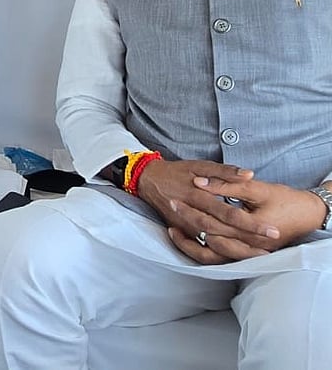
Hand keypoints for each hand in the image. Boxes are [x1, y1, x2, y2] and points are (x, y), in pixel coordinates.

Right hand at [135, 158, 279, 263]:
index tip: (272, 229)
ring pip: (213, 245)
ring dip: (237, 251)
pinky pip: (201, 248)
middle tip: (272, 248)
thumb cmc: (176, 172)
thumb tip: (249, 174)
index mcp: (198, 196)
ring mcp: (185, 226)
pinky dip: (219, 253)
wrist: (148, 180)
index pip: (229, 213)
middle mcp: (192, 214)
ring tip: (259, 255)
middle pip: (223, 232)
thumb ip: (225, 171)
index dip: (251, 223)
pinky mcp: (182, 232)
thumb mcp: (200, 165)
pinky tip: (236, 255)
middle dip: (248, 241)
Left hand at [182, 175, 325, 252]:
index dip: (191, 210)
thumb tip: (200, 183)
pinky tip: (189, 239)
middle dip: (187, 223)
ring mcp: (247, 253)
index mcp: (252, 230)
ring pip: (211, 256)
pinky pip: (218, 259)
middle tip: (170, 208)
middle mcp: (249, 247)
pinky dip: (201, 251)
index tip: (174, 199)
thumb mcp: (258, 189)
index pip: (213, 222)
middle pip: (209, 238)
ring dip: (190, 244)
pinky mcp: (245, 254)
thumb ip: (228, 185)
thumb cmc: (286, 200)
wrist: (309, 215)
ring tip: (173, 230)